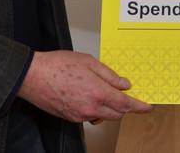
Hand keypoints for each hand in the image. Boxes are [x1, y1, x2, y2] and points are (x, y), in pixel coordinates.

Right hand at [18, 50, 152, 121]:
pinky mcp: (70, 118)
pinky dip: (94, 107)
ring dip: (108, 107)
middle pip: (117, 113)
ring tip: (100, 90)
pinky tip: (87, 94)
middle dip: (124, 106)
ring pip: (102, 115)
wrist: (32, 76)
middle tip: (124, 95)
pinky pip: (89, 115)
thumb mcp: (89, 62)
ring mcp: (79, 115)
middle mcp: (90, 107)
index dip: (139, 107)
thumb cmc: (57, 65)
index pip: (125, 104)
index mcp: (98, 92)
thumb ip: (109, 75)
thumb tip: (124, 84)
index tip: (148, 108)